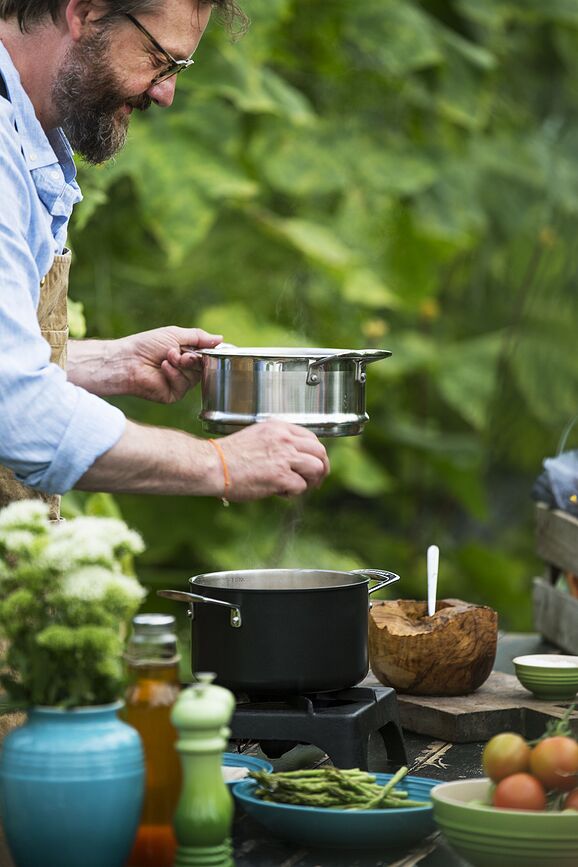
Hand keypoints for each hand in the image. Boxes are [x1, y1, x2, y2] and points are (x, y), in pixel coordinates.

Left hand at [118, 326, 221, 402]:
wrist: (127, 360)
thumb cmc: (147, 345)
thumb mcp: (176, 334)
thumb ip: (199, 337)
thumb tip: (221, 339)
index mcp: (185, 356)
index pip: (206, 357)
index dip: (209, 354)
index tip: (211, 349)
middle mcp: (184, 371)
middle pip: (204, 368)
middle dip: (193, 358)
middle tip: (179, 353)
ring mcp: (178, 384)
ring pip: (195, 377)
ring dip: (182, 364)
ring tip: (166, 357)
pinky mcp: (172, 395)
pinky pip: (184, 386)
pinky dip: (174, 374)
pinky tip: (162, 368)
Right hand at [214, 420, 329, 499]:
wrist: (214, 465)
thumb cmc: (230, 455)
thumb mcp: (256, 436)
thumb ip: (277, 442)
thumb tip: (295, 457)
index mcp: (279, 428)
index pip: (312, 437)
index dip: (316, 453)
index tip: (314, 463)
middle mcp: (284, 439)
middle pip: (320, 452)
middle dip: (322, 468)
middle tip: (316, 480)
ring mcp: (284, 457)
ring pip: (316, 468)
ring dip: (311, 481)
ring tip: (299, 487)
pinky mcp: (280, 476)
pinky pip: (301, 486)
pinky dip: (293, 493)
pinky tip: (280, 492)